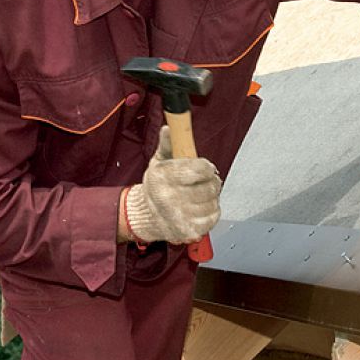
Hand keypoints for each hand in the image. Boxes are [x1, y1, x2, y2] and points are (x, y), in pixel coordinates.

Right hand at [125, 126, 221, 244]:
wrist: (146, 216)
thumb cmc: (157, 186)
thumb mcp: (159, 162)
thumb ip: (168, 144)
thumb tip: (169, 128)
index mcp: (163, 177)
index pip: (201, 169)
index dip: (206, 167)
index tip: (203, 168)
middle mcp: (170, 198)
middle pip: (211, 186)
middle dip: (211, 182)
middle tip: (202, 183)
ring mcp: (180, 217)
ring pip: (214, 202)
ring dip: (210, 198)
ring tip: (198, 197)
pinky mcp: (189, 231)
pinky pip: (214, 217)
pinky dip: (211, 212)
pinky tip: (199, 209)